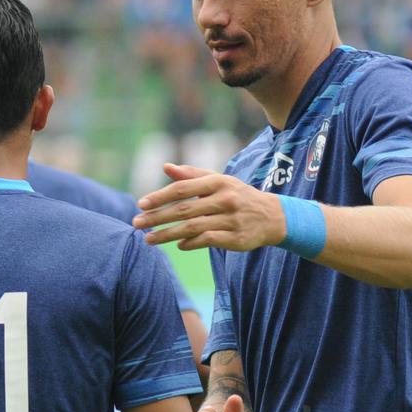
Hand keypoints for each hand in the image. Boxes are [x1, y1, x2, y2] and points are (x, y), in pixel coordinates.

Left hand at [132, 163, 284, 251]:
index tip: (140, 204)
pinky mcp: (237, 238)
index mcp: (218, 182)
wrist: (274, 216)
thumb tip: (166, 167)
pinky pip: (208, 241)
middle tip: (137, 223)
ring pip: (193, 227)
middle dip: (158, 217)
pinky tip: (177, 245)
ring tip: (148, 239)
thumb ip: (191, 175)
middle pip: (184, 209)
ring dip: (167, 234)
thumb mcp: (219, 181)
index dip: (160, 196)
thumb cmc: (238, 196)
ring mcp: (232, 220)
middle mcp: (225, 199)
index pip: (183, 188)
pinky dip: (190, 243)